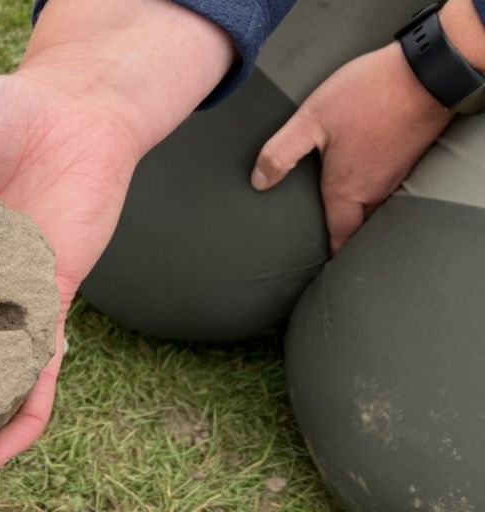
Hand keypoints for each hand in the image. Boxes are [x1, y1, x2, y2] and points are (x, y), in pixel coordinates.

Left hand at [251, 43, 452, 250]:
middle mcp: (376, 190)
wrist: (426, 72)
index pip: (340, 237)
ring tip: (341, 213)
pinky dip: (374, 190)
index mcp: (349, 190)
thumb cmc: (368, 95)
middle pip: (359, 227)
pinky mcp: (409, 157)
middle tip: (328, 242)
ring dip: (359, 214)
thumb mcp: (311, 120)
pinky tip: (364, 176)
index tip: (321, 266)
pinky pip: (388, 186)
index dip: (330, 254)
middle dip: (344, 236)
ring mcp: (397, 174)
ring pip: (376, 207)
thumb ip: (281, 152)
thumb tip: (259, 182)